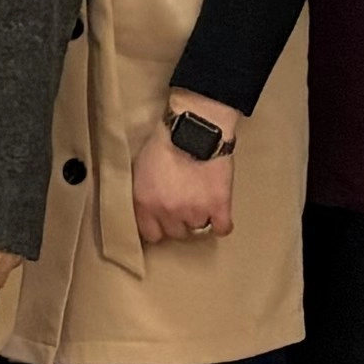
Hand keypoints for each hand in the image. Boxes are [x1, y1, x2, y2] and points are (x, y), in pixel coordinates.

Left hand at [127, 104, 237, 249]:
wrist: (195, 128)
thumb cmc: (165, 141)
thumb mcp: (141, 168)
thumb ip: (144, 193)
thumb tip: (149, 208)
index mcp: (145, 203)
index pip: (151, 235)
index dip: (159, 227)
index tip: (164, 221)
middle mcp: (168, 212)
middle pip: (176, 233)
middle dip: (180, 220)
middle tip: (185, 201)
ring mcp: (194, 212)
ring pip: (199, 227)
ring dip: (201, 215)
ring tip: (202, 194)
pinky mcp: (219, 206)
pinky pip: (222, 228)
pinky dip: (222, 223)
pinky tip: (219, 213)